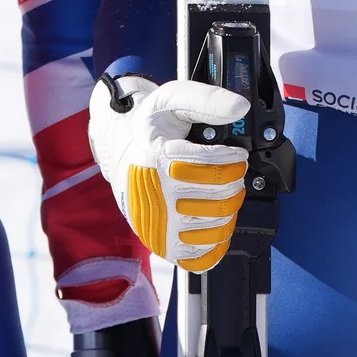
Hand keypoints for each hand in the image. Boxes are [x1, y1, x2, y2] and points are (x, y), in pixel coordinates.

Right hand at [87, 74, 248, 269]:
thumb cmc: (148, 127)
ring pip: (215, 227)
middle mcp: (156, 195)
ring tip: (224, 192)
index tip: (236, 154)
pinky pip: (199, 257)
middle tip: (231, 172)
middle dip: (234, 182)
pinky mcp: (161, 243)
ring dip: (230, 208)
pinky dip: (216, 244)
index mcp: (158, 160)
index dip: (234, 159)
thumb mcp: (171, 100)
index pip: (213, 168)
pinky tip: (218, 224)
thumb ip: (205, 99)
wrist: (117, 149)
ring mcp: (158, 224)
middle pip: (220, 198)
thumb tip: (238, 107)